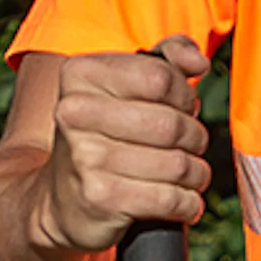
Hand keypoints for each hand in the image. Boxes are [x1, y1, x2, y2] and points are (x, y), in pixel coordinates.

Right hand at [36, 36, 209, 252]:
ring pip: (176, 164)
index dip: (184, 95)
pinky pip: (169, 198)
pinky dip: (188, 203)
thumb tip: (199, 63)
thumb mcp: (126, 85)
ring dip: (196, 172)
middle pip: (171, 124)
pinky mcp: (100, 198)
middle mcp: (75, 113)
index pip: (160, 77)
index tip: (182, 108)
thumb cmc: (106, 134)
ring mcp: (85, 158)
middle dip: (195, 137)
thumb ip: (168, 58)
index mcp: (80, 75)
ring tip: (191, 174)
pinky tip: (185, 201)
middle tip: (192, 144)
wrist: (60, 201)